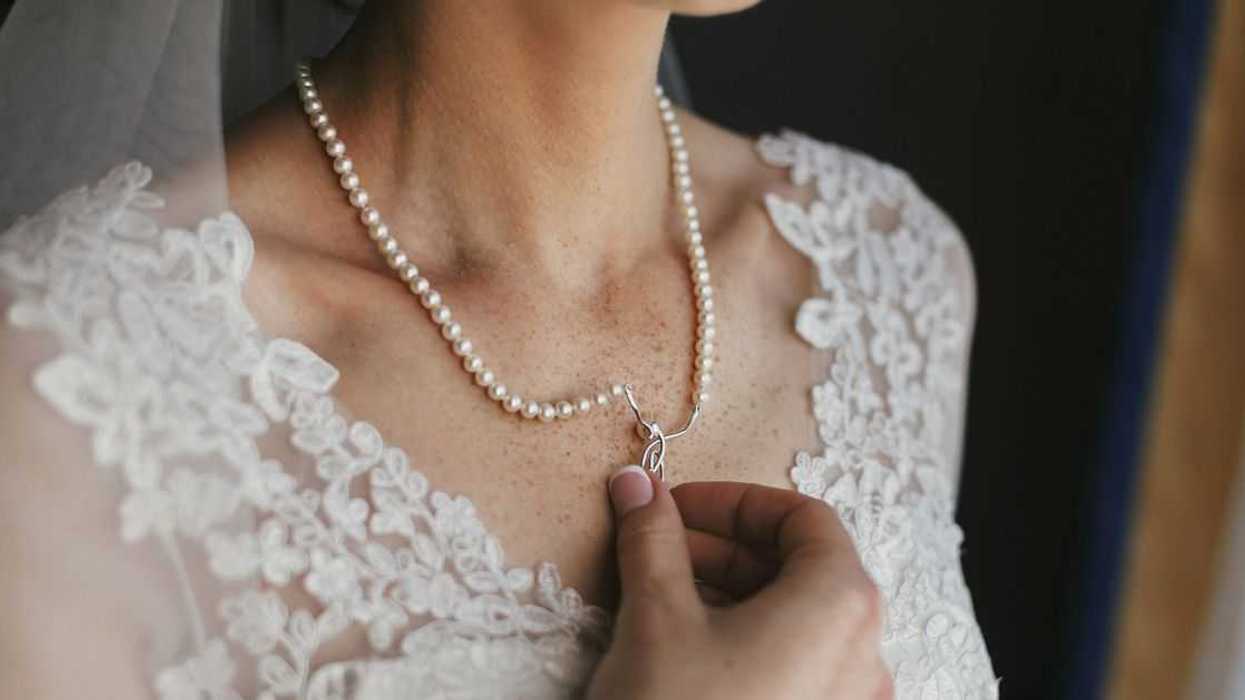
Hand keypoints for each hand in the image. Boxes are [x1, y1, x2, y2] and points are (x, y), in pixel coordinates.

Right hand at [586, 466, 891, 699]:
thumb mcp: (655, 614)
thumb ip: (652, 537)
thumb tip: (636, 484)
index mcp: (839, 605)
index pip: (803, 517)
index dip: (735, 502)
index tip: (677, 507)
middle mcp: (865, 654)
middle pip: (804, 567)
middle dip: (725, 548)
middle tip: (658, 549)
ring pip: (799, 620)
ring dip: (733, 593)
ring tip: (665, 601)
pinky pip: (799, 667)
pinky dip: (750, 641)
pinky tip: (692, 654)